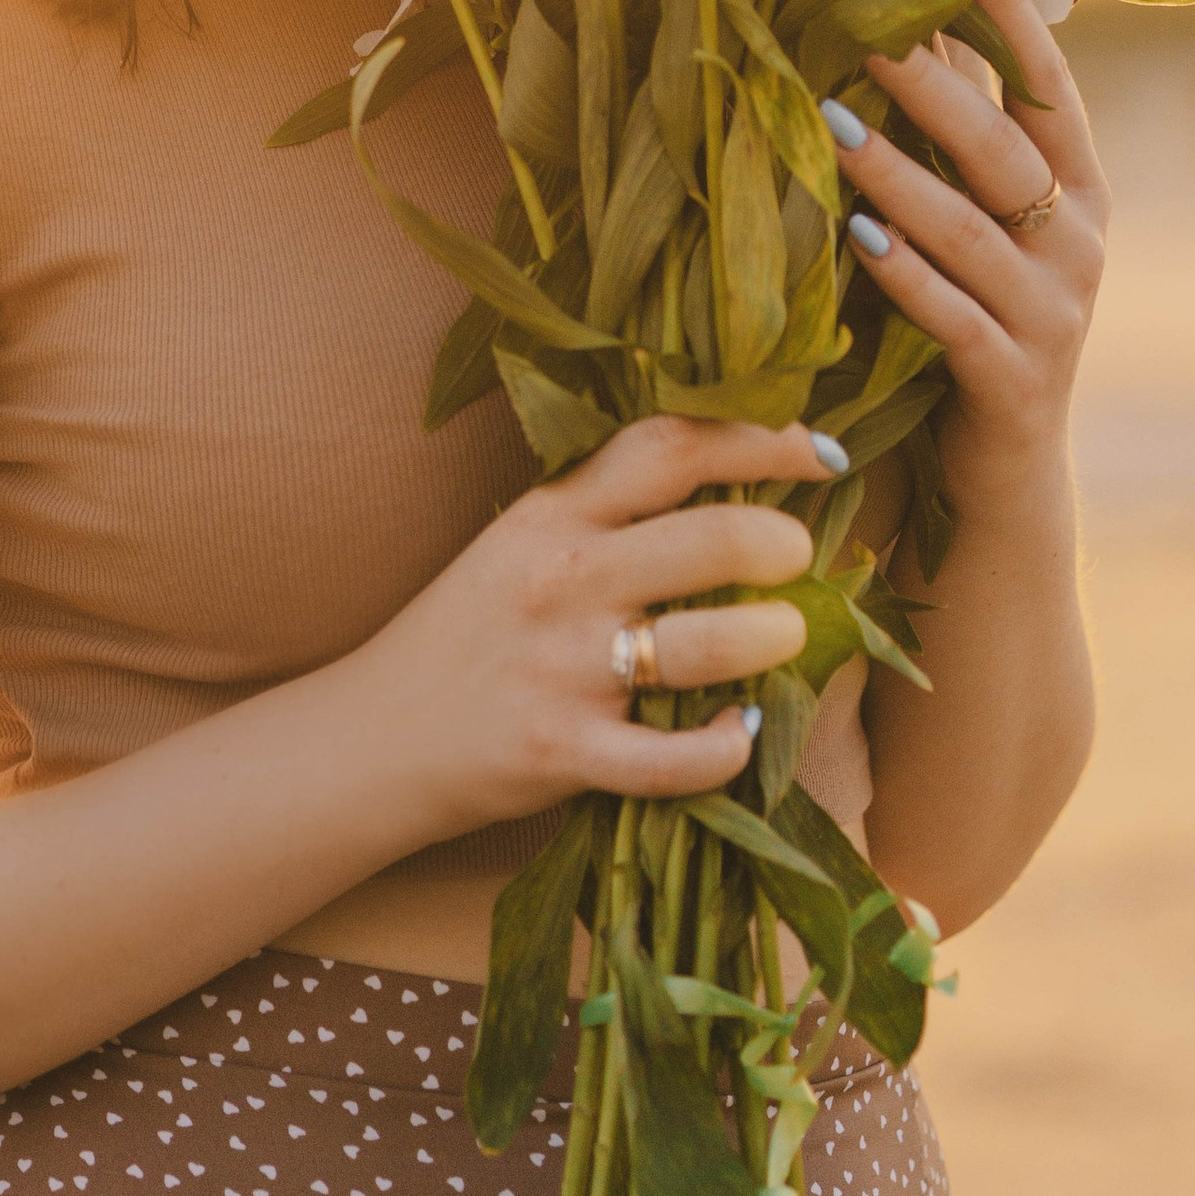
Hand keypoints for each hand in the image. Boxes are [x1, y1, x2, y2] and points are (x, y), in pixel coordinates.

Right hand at [348, 417, 825, 836]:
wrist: (371, 737)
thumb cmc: (467, 636)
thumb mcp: (521, 545)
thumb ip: (609, 514)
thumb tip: (742, 492)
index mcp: (553, 513)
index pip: (670, 446)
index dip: (762, 437)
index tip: (823, 452)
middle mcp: (561, 579)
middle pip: (710, 538)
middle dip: (782, 544)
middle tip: (798, 557)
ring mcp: (562, 667)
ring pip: (708, 645)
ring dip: (770, 640)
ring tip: (781, 640)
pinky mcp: (562, 751)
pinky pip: (675, 758)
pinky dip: (725, 749)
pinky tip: (738, 735)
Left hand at [829, 0, 1107, 474]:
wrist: (1006, 477)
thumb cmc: (979, 320)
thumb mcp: (986, 226)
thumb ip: (962, 140)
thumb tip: (904, 21)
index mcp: (1078, 192)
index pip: (1046, 86)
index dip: (1011, 14)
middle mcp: (1079, 244)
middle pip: (1003, 148)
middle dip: (934, 83)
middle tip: (862, 26)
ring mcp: (1052, 315)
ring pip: (970, 232)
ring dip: (898, 176)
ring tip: (832, 126)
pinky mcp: (1013, 381)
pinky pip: (955, 320)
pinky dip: (908, 279)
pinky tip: (860, 240)